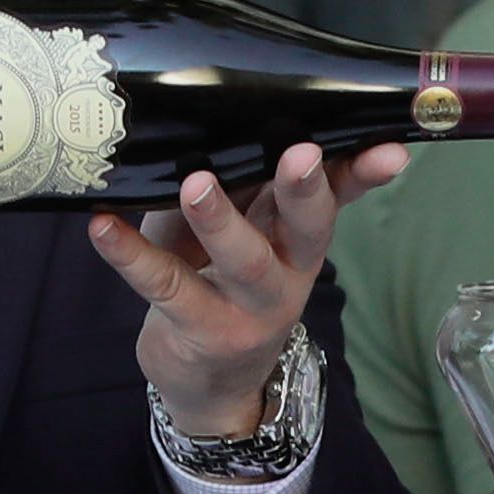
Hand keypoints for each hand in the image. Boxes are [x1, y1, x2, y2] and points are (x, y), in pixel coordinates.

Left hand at [91, 145, 402, 441]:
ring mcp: (248, 308)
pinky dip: (132, 256)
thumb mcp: (240, 230)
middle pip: (307, 229)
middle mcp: (288, 273)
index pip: (339, 198)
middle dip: (305, 191)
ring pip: (243, 262)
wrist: (207, 382)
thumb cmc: (218, 281)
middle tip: (300, 154)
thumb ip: (241, 183)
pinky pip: (167, 287)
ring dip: (220, 221)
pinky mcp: (201, 329)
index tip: (389, 148)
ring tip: (196, 185)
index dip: (363, 172)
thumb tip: (213, 112)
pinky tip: (104, 228)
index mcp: (300, 238)